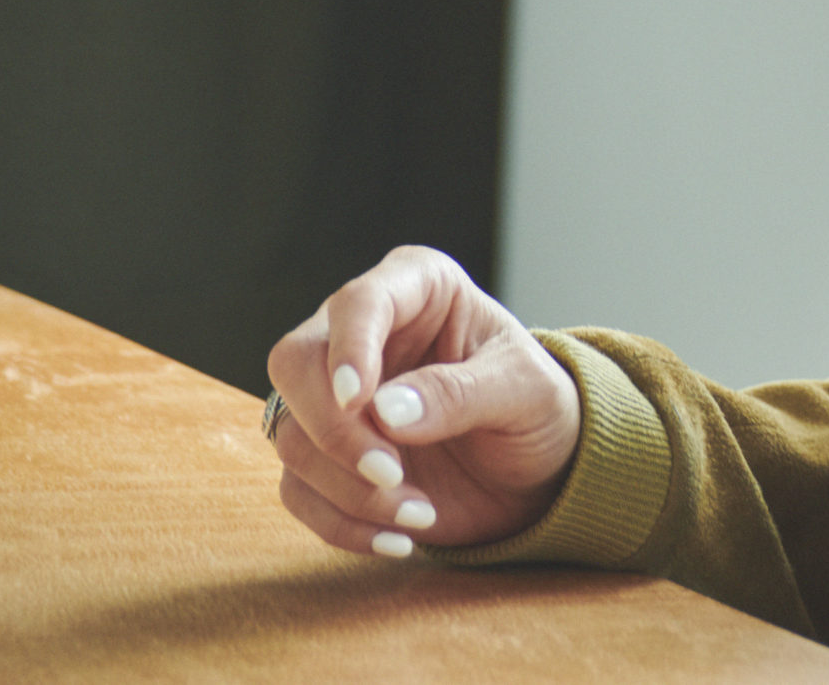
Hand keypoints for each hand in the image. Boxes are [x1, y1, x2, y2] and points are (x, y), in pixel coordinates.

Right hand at [265, 245, 581, 556]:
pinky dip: (340, 522)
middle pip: (296, 364)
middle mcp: (362, 333)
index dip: (349, 348)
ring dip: (347, 487)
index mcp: (418, 287)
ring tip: (419, 514)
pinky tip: (397, 540)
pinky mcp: (325, 456)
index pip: (359, 302)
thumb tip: (384, 411)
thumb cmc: (537, 409)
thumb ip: (462, 393)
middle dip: (336, 430)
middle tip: (392, 475)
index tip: (358, 399)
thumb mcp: (525, 392)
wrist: (536, 471)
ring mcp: (333, 396)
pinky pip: (298, 489)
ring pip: (291, 434)